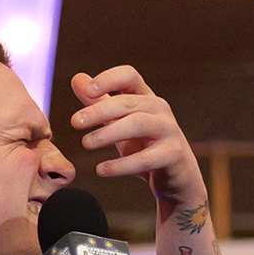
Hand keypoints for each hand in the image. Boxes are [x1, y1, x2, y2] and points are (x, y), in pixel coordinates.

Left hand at [69, 65, 202, 211]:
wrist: (178, 177)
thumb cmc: (146, 145)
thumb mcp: (120, 123)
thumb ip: (99, 103)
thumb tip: (77, 79)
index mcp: (146, 97)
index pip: (129, 76)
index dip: (108, 79)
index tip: (87, 91)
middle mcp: (159, 109)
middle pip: (128, 102)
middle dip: (99, 110)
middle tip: (75, 122)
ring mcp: (169, 131)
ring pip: (138, 124)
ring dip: (109, 132)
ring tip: (86, 143)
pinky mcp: (173, 155)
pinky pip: (146, 159)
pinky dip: (122, 165)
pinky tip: (101, 170)